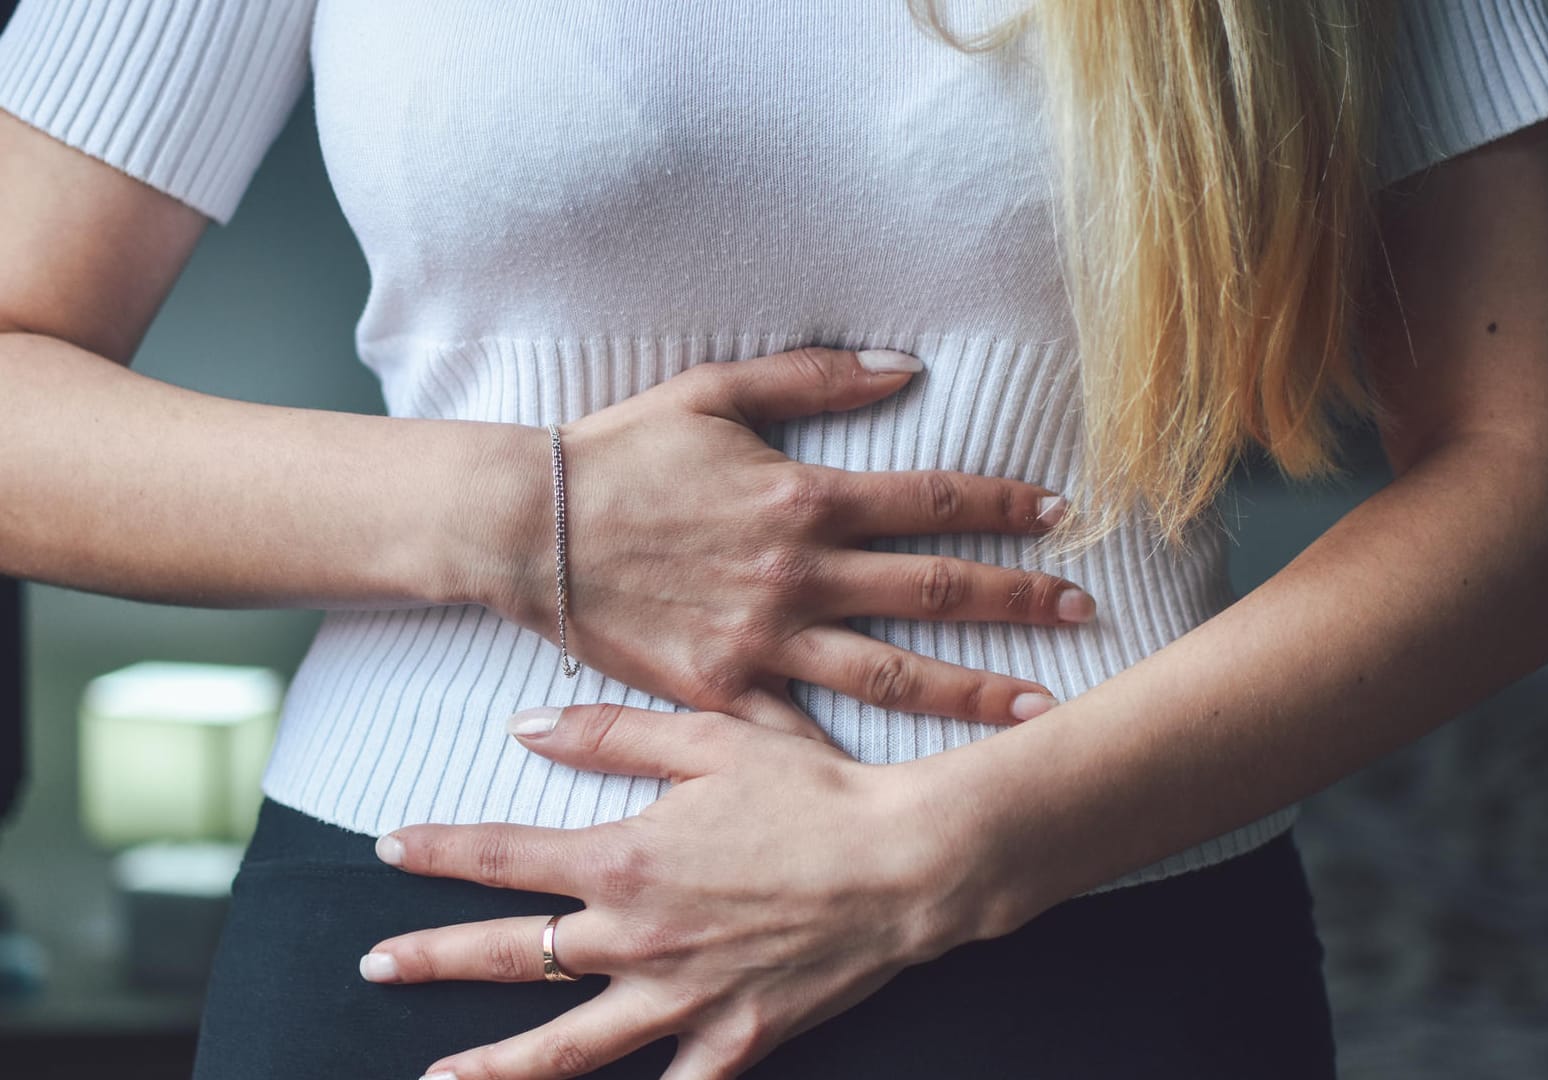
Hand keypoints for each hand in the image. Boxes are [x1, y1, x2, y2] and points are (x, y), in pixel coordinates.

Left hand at [363, 703, 987, 1079]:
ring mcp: (682, 999)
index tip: (388, 849)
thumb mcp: (714, 735)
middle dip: (431, 959)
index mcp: (626, 858)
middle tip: (375, 965)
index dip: (437, 852)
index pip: (502, 857)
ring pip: (568, 1048)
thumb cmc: (815, 791)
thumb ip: (611, 732)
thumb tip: (524, 725)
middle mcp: (638, 937)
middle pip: (509, 958)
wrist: (907, 862)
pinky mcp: (734, 1039)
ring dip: (494, 1067)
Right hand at [479, 347, 1093, 736]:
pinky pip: (800, 727)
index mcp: (802, 496)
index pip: (932, 500)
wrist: (529, 529)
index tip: (1060, 515)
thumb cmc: (621, 454)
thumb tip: (905, 366)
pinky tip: (907, 777)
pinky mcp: (722, 690)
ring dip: (971, 689)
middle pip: (933, 590)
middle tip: (1083, 613)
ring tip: (1039, 709)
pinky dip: (853, 754)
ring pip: (889, 673)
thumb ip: (815, 379)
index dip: (1004, 506)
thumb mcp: (714, 393)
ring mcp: (763, 639)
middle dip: (1019, 601)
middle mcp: (797, 573)